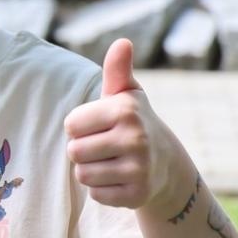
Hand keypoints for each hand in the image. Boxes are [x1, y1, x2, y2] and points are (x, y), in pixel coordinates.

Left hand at [64, 39, 176, 210]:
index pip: (70, 125)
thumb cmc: (134, 123)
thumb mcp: (126, 95)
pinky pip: (95, 194)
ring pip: (82, 175)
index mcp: (125, 111)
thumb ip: (117, 69)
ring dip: (91, 170)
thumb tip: (122, 42)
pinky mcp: (136, 195)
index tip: (99, 126)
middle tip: (105, 147)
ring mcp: (138, 169)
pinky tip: (120, 179)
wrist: (167, 165)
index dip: (79, 127)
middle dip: (83, 150)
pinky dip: (102, 190)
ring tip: (112, 162)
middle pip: (73, 151)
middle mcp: (135, 139)